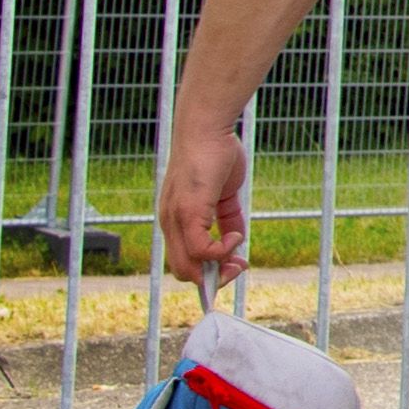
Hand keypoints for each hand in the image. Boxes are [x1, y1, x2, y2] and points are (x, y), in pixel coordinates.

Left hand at [159, 125, 249, 285]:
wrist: (206, 128)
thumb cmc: (215, 155)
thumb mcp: (223, 194)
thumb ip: (227, 219)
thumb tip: (236, 241)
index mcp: (175, 219)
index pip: (183, 260)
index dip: (207, 273)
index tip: (233, 267)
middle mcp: (170, 223)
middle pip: (184, 271)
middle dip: (214, 279)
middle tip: (238, 266)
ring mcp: (175, 219)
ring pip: (188, 267)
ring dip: (219, 269)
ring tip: (238, 254)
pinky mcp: (187, 213)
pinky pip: (201, 250)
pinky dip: (223, 251)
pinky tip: (237, 237)